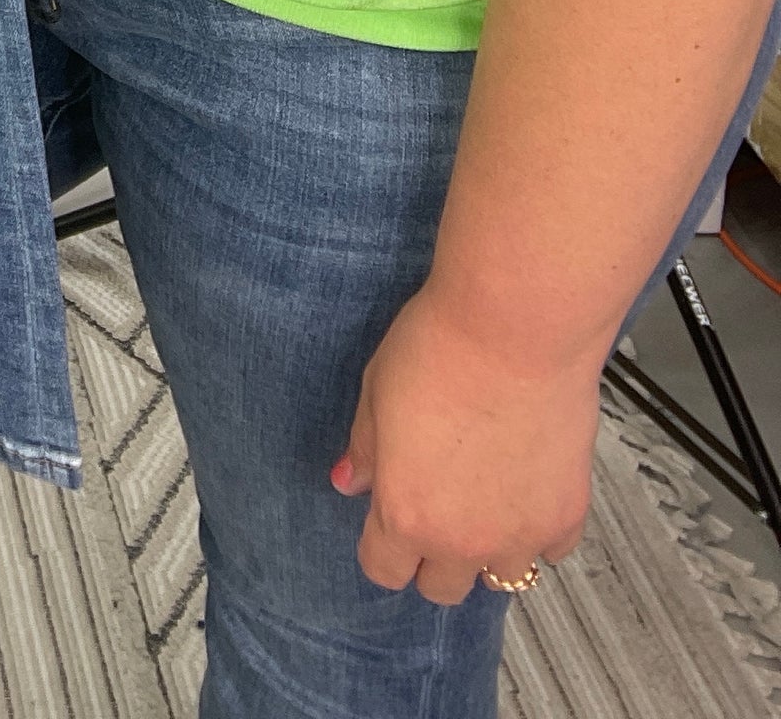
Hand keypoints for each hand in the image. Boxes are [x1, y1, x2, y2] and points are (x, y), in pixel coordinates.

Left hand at [332, 282, 597, 603]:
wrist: (514, 328)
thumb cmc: (438, 348)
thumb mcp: (376, 391)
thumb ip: (365, 449)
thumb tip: (350, 481)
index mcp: (406, 514)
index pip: (384, 571)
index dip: (382, 548)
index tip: (387, 523)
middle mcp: (464, 540)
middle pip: (442, 588)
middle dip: (434, 557)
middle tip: (437, 509)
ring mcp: (520, 533)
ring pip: (501, 578)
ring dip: (490, 550)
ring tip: (486, 499)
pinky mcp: (567, 514)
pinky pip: (552, 549)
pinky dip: (540, 530)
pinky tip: (528, 487)